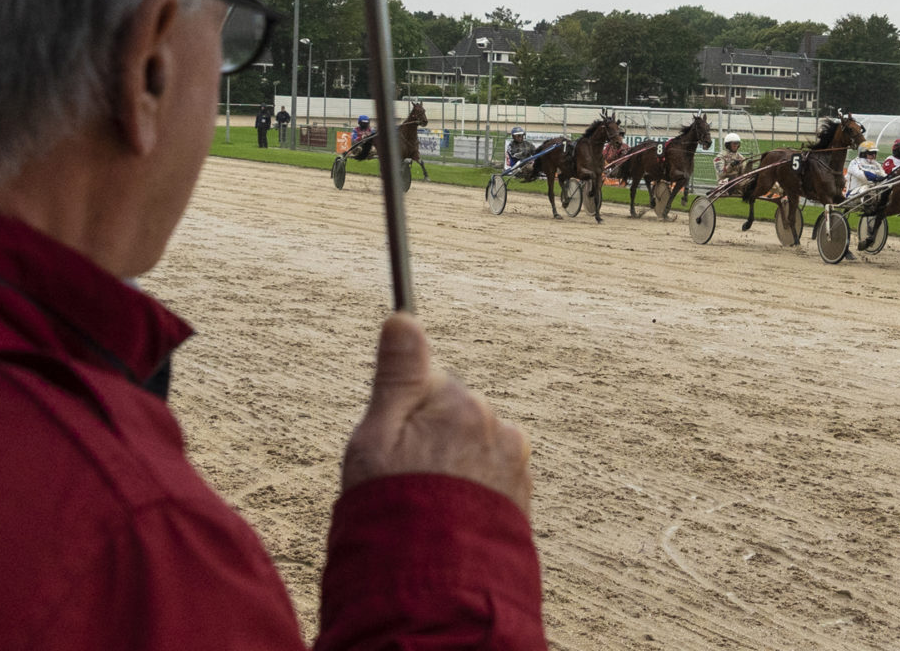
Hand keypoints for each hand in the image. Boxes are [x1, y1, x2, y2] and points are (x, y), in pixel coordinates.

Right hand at [341, 313, 532, 515]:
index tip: (397, 428)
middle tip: (404, 477)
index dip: (403, 404)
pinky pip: (490, 474)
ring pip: (473, 445)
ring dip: (453, 464)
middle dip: (429, 436)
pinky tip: (450, 514)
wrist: (437, 581)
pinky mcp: (522, 490)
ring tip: (428, 502)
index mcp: (460, 403)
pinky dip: (471, 488)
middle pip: (453, 413)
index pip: (428, 380)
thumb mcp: (376, 437)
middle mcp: (495, 424)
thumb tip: (404, 317)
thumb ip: (397, 375)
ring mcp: (513, 459)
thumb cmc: (394, 504)